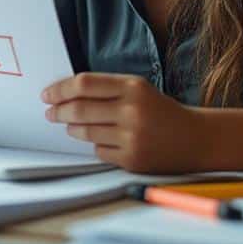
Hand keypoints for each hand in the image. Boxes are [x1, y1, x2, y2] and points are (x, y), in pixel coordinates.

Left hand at [41, 72, 208, 173]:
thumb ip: (106, 89)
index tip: (47, 94)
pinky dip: (96, 145)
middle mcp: (132, 111)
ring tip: (70, 125)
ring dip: (72, 128)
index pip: (84, 84)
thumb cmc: (161, 111)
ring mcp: (132, 137)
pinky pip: (99, 151)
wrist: (195, 139)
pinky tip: (102, 140)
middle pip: (79, 109)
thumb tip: (65, 95)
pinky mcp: (132, 159)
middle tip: (50, 112)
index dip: (60, 89)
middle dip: (58, 111)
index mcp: (133, 87)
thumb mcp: (138, 90)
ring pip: (86, 132)